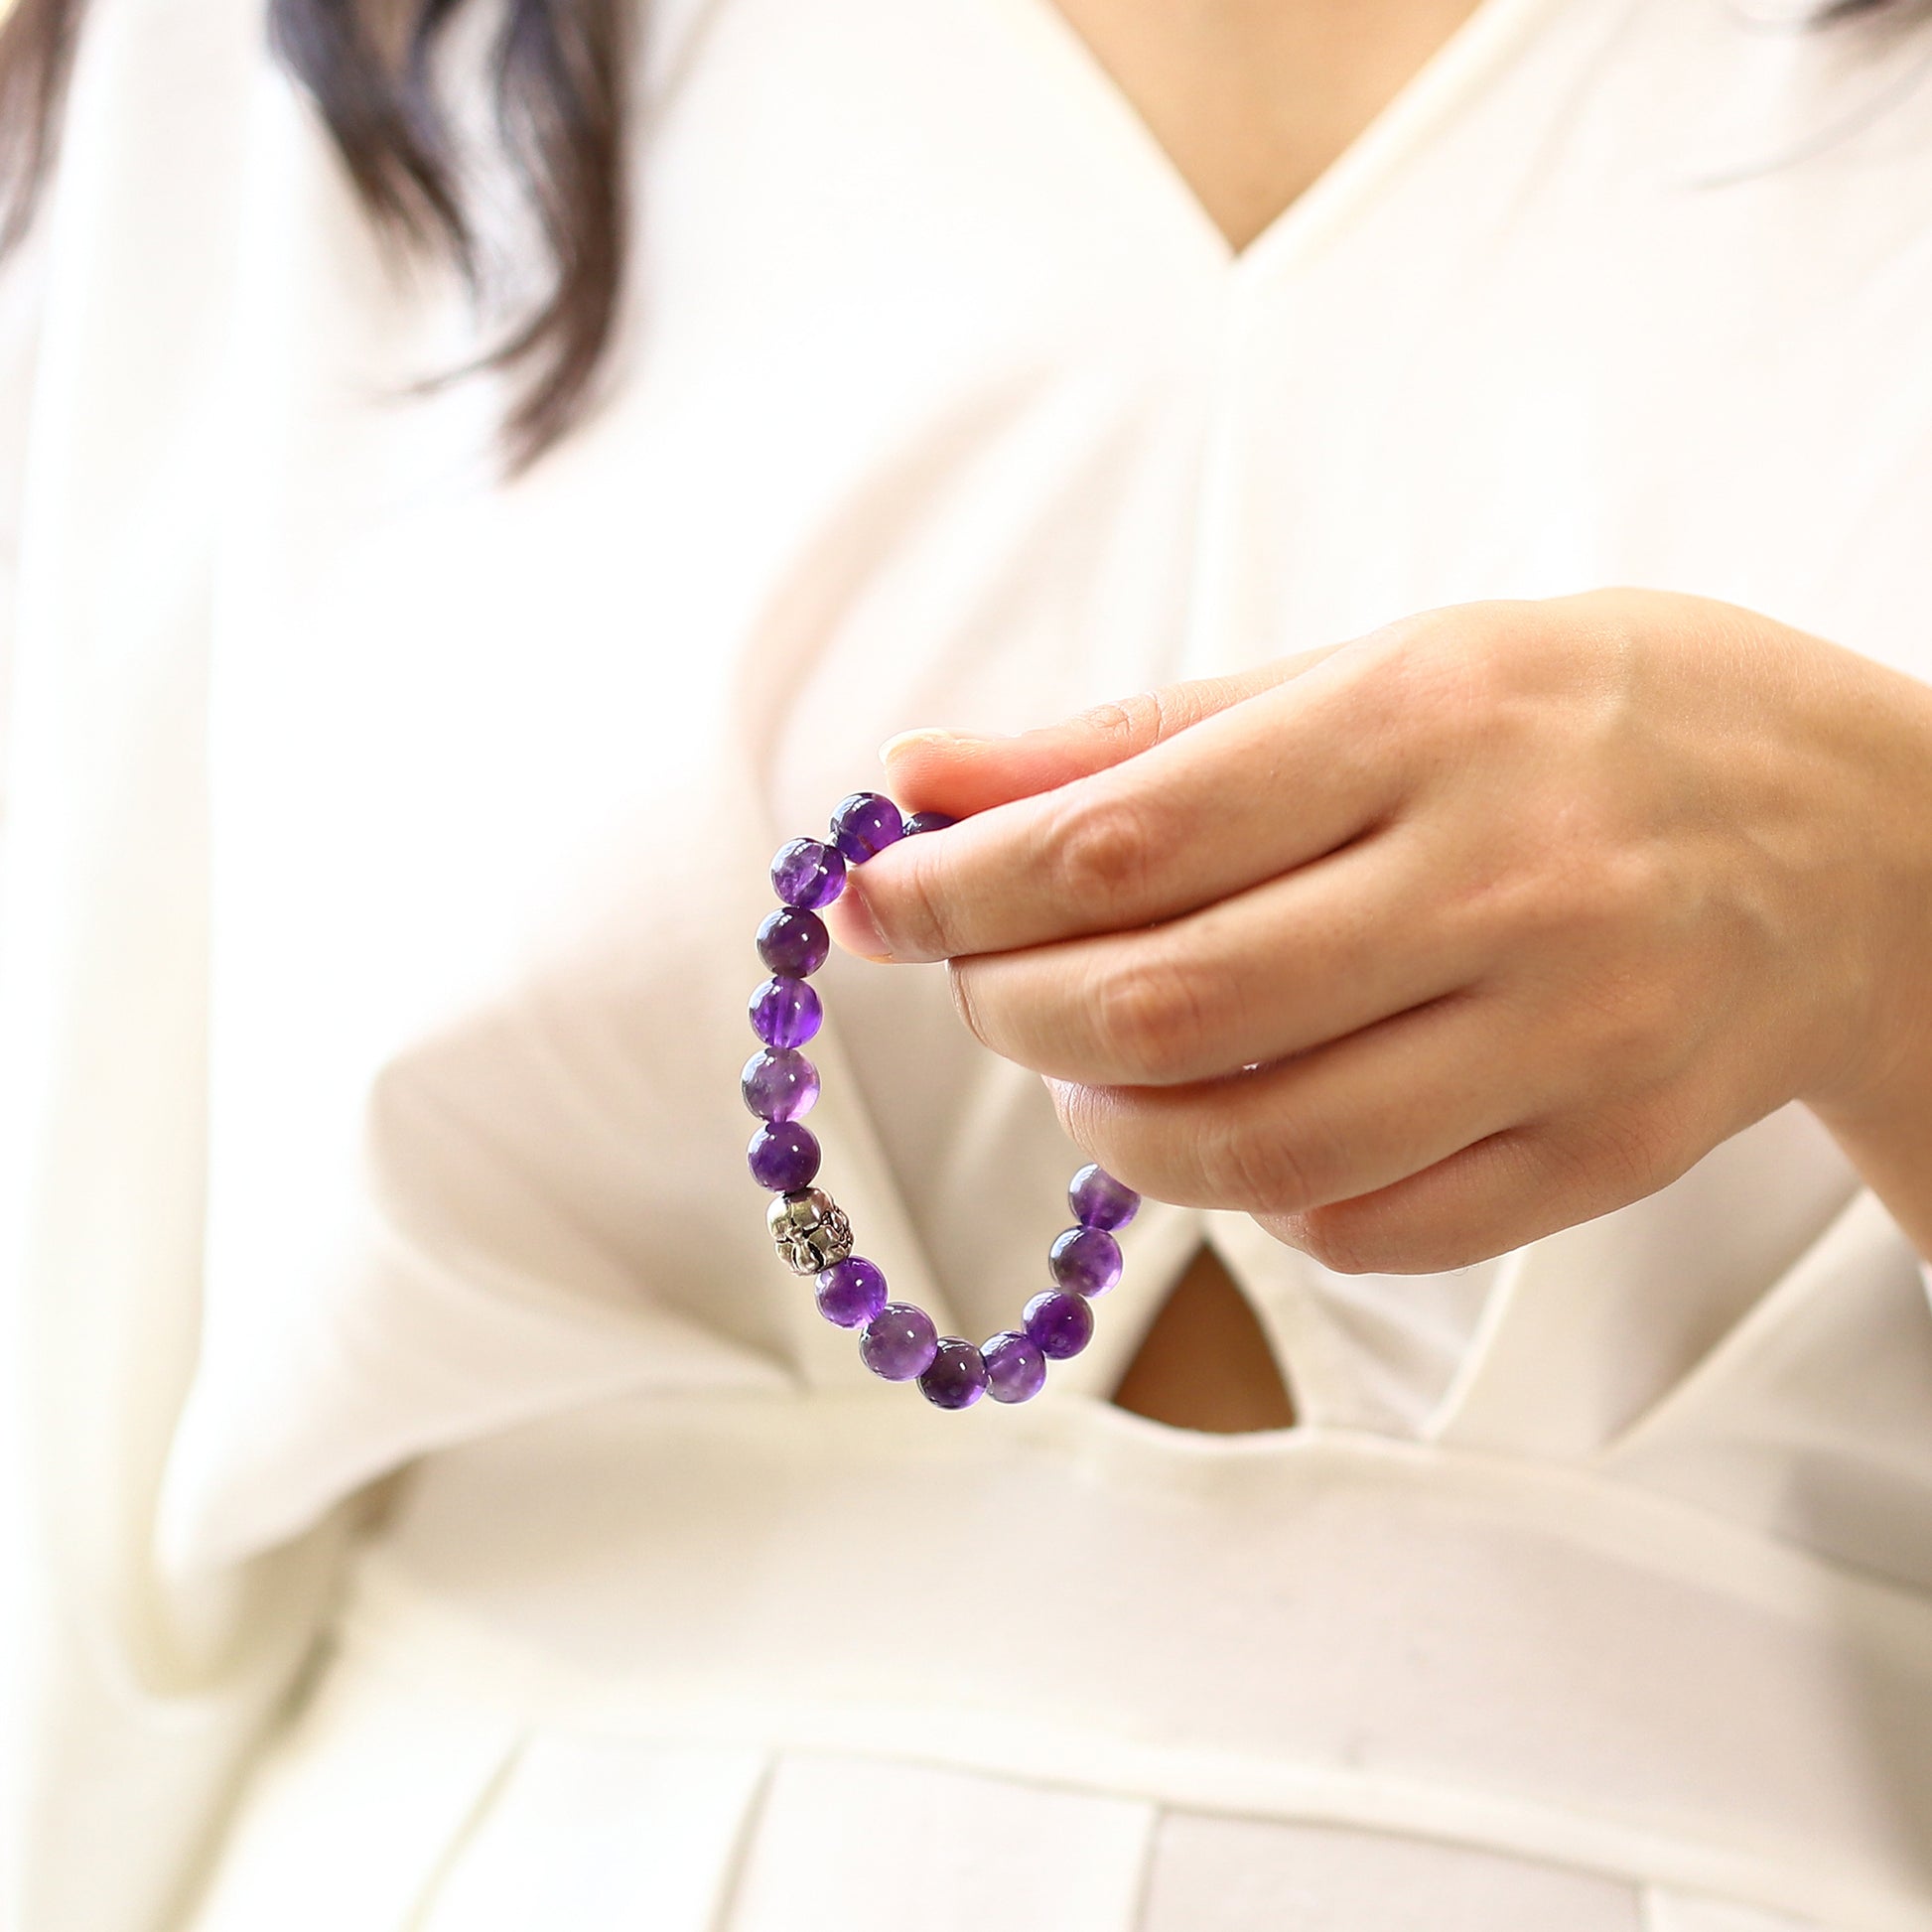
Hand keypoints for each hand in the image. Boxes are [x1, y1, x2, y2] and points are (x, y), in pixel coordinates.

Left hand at [827, 590, 1931, 1272]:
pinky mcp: (1605, 1153)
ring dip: (1107, 1123)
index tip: (870, 900)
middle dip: (1006, 1010)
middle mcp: (1505, 883)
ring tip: (1083, 1066)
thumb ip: (1141, 733)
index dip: (958, 888)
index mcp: (1429, 721)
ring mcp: (1569, 1038)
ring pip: (1252, 1149)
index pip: (1124, 837)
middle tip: (972, 981)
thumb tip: (925, 778)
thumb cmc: (1591, 723)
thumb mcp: (1380, 669)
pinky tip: (1233, 1122)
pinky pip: (1364, 1226)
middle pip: (1163, 1006)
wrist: (1868, 839)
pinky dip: (1251, 1194)